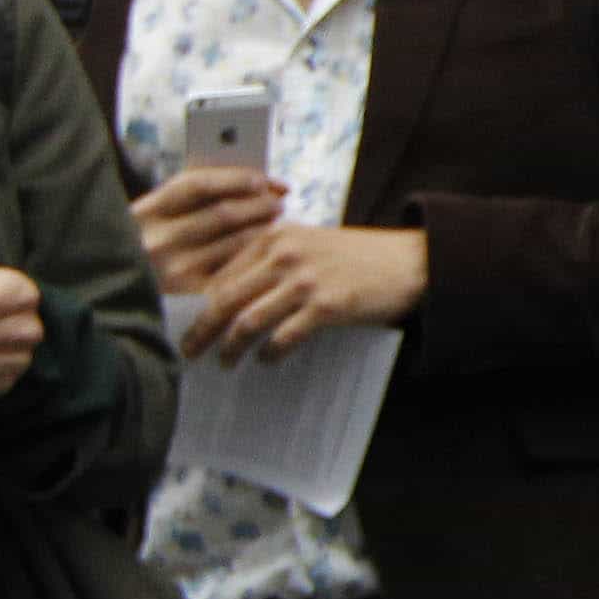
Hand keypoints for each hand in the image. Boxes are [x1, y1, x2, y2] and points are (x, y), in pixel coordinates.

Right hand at [131, 163, 286, 296]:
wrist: (114, 300)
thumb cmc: (140, 253)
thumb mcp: (148, 223)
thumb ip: (185, 202)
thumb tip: (245, 183)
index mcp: (143, 214)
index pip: (196, 185)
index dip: (233, 178)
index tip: (260, 179)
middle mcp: (157, 241)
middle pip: (223, 214)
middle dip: (259, 204)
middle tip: (278, 201)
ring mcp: (174, 271)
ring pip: (235, 243)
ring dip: (263, 229)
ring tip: (276, 223)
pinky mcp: (190, 297)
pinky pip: (236, 272)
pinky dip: (255, 259)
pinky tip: (266, 254)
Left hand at [178, 225, 429, 362]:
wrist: (411, 260)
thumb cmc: (358, 256)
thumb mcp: (309, 243)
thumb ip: (272, 259)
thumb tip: (229, 295)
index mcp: (275, 236)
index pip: (220, 273)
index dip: (197, 303)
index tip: (186, 324)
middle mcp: (285, 255)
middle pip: (224, 298)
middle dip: (201, 330)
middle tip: (189, 351)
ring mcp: (306, 280)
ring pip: (248, 320)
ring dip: (231, 347)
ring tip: (224, 362)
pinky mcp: (327, 305)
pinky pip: (284, 336)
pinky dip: (269, 353)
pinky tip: (266, 361)